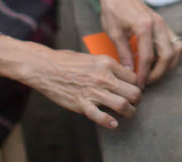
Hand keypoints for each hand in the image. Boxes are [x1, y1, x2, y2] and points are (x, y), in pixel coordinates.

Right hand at [20, 45, 141, 128]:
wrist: (45, 67)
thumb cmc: (67, 61)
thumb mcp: (92, 57)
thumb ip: (108, 66)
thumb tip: (124, 73)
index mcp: (107, 63)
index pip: (133, 77)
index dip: (135, 84)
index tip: (132, 88)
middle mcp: (103, 77)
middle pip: (134, 92)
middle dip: (137, 99)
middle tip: (133, 102)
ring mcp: (93, 91)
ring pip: (123, 105)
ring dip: (129, 112)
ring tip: (127, 112)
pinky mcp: (82, 104)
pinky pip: (100, 117)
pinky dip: (109, 122)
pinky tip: (113, 123)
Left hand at [98, 0, 181, 86]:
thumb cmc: (113, 9)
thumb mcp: (114, 32)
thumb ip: (123, 53)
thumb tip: (129, 73)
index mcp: (144, 26)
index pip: (148, 57)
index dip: (143, 74)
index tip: (138, 85)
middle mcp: (158, 24)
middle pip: (167, 56)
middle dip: (159, 73)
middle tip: (147, 82)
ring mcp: (163, 23)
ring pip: (177, 49)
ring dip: (168, 64)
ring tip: (153, 73)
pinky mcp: (163, 23)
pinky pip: (175, 42)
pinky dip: (170, 54)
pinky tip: (157, 60)